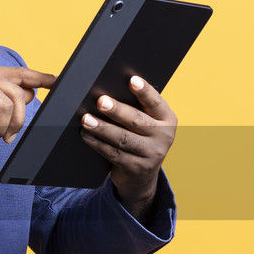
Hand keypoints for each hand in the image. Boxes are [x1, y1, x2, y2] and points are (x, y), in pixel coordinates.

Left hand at [79, 75, 176, 214]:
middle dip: (117, 110)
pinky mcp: (136, 168)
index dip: (144, 91)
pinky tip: (86, 134)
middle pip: (136, 121)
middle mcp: (164, 136)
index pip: (155, 102)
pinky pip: (114, 154)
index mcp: (167, 119)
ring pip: (123, 139)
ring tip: (86, 119)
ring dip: (102, 128)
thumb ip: (135, 107)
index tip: (131, 80)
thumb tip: (107, 90)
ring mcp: (152, 155)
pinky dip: (97, 143)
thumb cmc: (138, 136)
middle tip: (100, 101)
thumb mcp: (145, 122)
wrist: (142, 174)